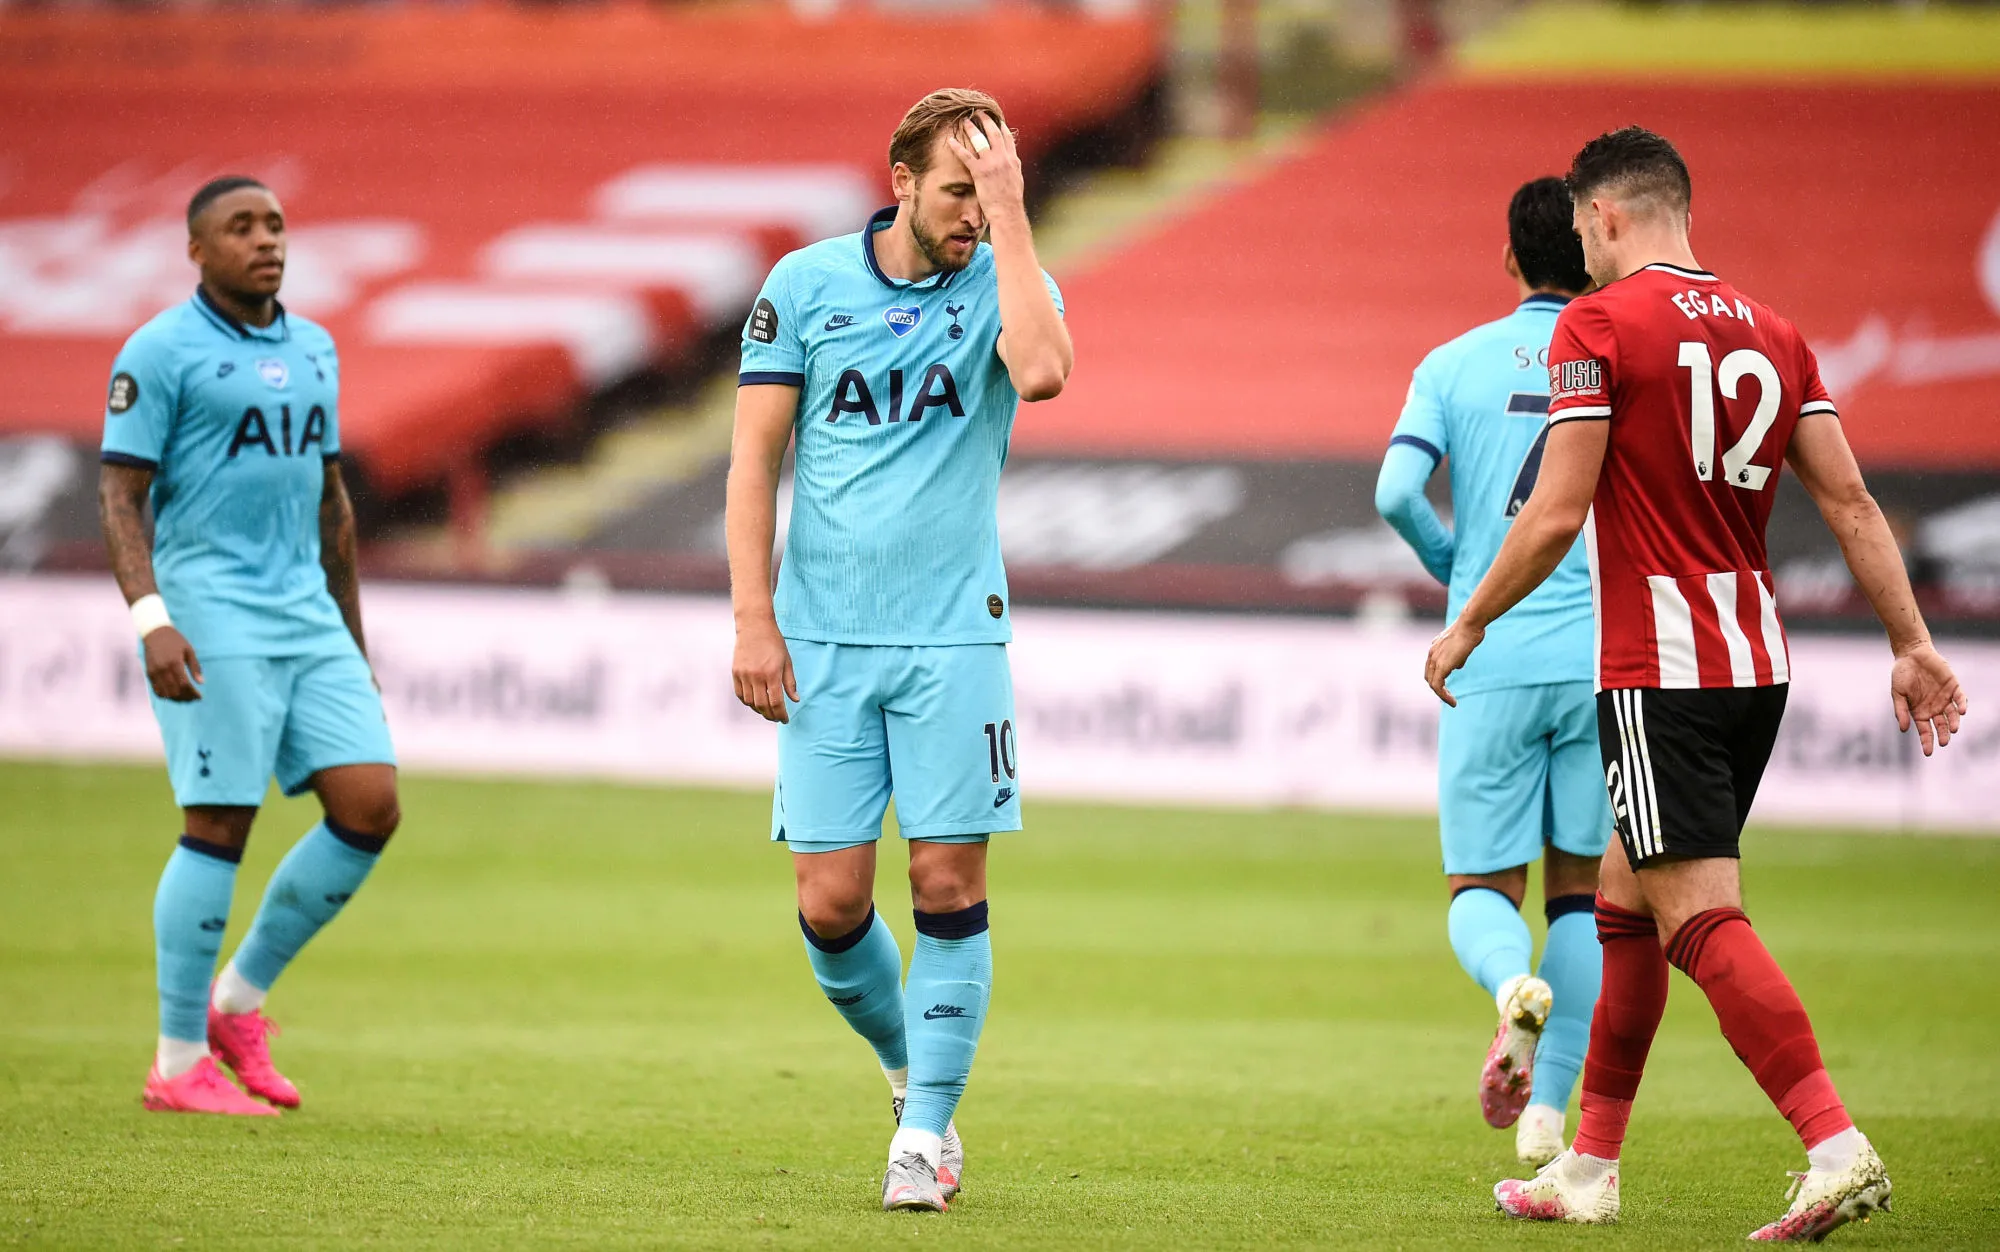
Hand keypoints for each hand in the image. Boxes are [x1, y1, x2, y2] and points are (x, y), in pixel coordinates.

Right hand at [143, 626, 202, 701]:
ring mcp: (154, 672)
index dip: (192, 693)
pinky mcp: (149, 673)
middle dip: (186, 697)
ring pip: (165, 693)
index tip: (199, 696)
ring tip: (185, 698)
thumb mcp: (189, 650)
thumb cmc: (175, 640)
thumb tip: (201, 682)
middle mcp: (163, 669)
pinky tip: (174, 695)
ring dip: (176, 699)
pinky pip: (156, 690)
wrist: (155, 633)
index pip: (184, 684)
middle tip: (193, 698)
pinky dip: (166, 695)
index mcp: (175, 662)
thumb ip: (195, 667)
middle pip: (175, 691)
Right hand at [732, 619, 796, 723]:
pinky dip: (747, 702)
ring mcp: (744, 674)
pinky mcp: (735, 672)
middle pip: (762, 705)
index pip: (776, 702)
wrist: (754, 626)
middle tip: (776, 718)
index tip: (785, 719)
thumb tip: (795, 700)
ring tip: (767, 711)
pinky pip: (740, 694)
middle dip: (770, 715)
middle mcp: (757, 676)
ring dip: (759, 710)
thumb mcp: (787, 661)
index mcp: (772, 673)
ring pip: (750, 702)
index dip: (781, 714)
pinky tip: (755, 702)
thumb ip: (790, 682)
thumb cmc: (774, 642)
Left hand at [944, 112, 1025, 220]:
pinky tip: (950, 140)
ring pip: (980, 140)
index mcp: (1012, 160)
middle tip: (978, 112)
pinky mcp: (980, 172)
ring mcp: (991, 164)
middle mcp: (1003, 158)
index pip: (1007, 137)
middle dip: (986, 120)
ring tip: (964, 121)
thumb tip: (1012, 163)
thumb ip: (1013, 169)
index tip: (995, 119)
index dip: (1000, 126)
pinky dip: (957, 147)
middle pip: (994, 133)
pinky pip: (966, 156)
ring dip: (971, 129)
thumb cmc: (1011, 201)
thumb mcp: (1017, 180)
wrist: (1008, 212)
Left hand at [1424, 619, 1484, 706]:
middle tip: (1448, 696)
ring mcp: (1434, 660)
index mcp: (1435, 648)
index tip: (1446, 686)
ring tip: (1452, 702)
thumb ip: (1457, 657)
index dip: (1437, 677)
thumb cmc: (1471, 630)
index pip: (1431, 667)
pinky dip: (1444, 696)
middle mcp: (1432, 654)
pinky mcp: (1441, 666)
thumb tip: (1457, 667)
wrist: (1470, 624)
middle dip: (1438, 688)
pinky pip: (1438, 686)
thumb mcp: (1463, 645)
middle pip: (1429, 676)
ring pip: (1433, 683)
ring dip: (1442, 695)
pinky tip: (1453, 702)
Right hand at [1890, 641, 1967, 755]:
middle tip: (1944, 742)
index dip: (1927, 741)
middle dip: (1943, 735)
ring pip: (1952, 715)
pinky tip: (1961, 712)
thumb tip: (1904, 729)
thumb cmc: (1902, 674)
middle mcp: (1933, 707)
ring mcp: (1944, 698)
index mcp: (1919, 711)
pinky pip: (1959, 698)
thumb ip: (1901, 710)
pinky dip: (1961, 705)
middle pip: (1941, 726)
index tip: (1928, 752)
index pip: (1925, 730)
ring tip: (1953, 729)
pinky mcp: (1953, 687)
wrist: (1912, 654)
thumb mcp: (1897, 693)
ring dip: (1953, 723)